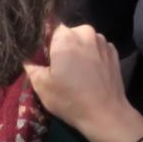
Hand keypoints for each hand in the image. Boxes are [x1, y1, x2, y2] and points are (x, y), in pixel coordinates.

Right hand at [26, 25, 142, 141]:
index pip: (49, 28)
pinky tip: (89, 74)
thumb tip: (28, 58)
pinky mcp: (114, 52)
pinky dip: (91, 57)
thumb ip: (32, 67)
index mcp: (66, 36)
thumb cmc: (70, 98)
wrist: (106, 113)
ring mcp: (103, 41)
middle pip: (67, 34)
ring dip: (78, 51)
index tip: (40, 56)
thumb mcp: (42, 86)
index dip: (43, 42)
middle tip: (56, 67)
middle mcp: (86, 32)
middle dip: (61, 47)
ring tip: (74, 72)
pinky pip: (97, 49)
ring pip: (83, 41)